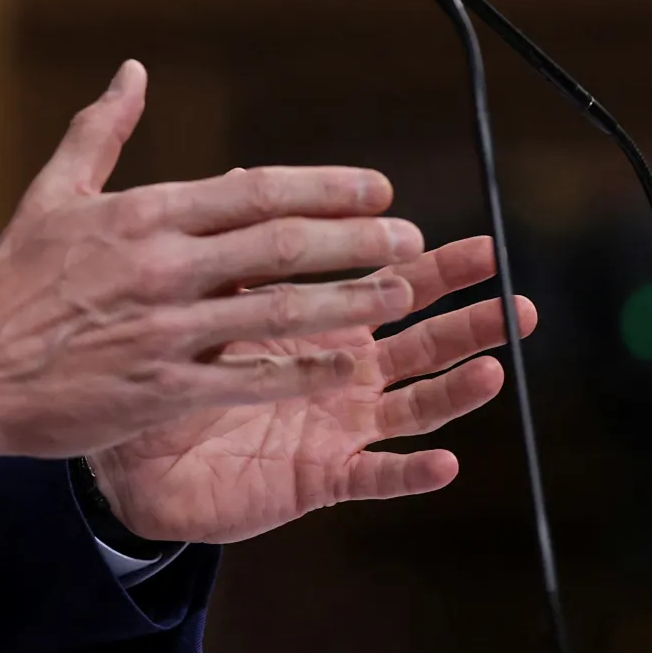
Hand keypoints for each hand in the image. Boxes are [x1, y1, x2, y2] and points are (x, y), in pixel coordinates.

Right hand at [0, 62, 424, 480]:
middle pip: (280, 245)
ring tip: (403, 292)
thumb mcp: (51, 194)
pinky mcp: (164, 388)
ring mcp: (166, 330)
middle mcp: (162, 266)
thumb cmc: (11, 282)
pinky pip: (252, 376)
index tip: (376, 186)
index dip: (323, 187)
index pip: (252, 191)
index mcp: (142, 214)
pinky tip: (350, 365)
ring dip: (351, 299)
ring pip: (280, 311)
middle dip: (356, 239)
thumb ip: (100, 130)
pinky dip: (306, 369)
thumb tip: (133, 71)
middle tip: (410, 236)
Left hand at [85, 233, 534, 544]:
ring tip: (494, 367)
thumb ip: (234, 246)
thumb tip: (239, 174)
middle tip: (516, 296)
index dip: (438, 270)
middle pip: (422, 343)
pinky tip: (444, 462)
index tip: (485, 246)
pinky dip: (409, 472)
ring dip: (456, 390)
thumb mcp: (206, 301)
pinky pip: (373, 477)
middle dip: (470, 320)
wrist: (135, 454)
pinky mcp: (319, 477)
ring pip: (413, 406)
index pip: (393, 290)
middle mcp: (343, 376)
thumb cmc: (173, 371)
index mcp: (323, 327)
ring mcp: (337, 428)